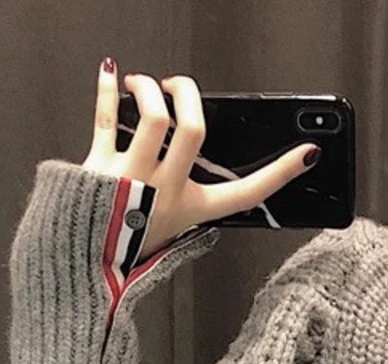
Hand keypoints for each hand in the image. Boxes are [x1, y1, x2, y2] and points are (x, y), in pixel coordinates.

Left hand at [82, 60, 320, 258]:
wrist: (81, 266)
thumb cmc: (125, 248)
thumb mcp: (172, 230)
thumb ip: (188, 197)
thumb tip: (195, 156)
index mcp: (192, 210)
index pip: (246, 194)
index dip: (280, 173)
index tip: (306, 153)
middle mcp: (166, 193)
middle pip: (193, 129)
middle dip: (188, 92)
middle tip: (178, 87)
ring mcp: (132, 180)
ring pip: (152, 117)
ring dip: (148, 88)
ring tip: (142, 85)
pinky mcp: (98, 168)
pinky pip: (103, 120)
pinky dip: (104, 90)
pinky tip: (109, 74)